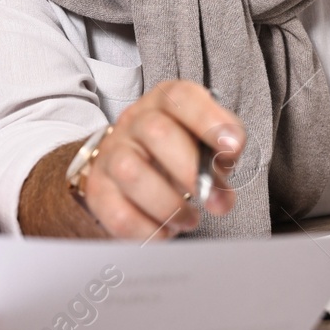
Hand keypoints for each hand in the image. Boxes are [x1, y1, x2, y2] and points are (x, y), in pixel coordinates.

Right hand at [75, 80, 244, 239]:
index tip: (232, 148)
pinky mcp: (98, 189)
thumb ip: (219, 157)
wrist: (124, 166)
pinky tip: (166, 231)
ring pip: (132, 173)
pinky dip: (148, 230)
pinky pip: (118, 213)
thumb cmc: (174, 153)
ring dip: (170, 205)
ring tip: (189, 219)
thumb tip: (221, 192)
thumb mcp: (201, 142)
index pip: (182, 98)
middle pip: (156, 133)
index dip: (209, 121)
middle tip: (215, 200)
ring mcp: (111, 154)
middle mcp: (134, 122)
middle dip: (191, 171)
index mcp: (165, 103)